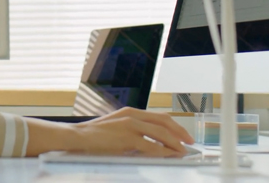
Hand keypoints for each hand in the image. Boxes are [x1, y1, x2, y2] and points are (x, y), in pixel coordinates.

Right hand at [73, 107, 193, 156]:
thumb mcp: (116, 127)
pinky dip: (163, 151)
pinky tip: (169, 156)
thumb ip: (132, 131)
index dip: (174, 125)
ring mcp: (130, 125)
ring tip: (182, 152)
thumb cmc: (95, 135)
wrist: (79, 136)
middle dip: (180, 132)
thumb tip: (151, 142)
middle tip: (190, 142)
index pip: (159, 116)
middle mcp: (132, 115)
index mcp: (130, 112)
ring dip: (174, 143)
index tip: (183, 135)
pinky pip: (151, 146)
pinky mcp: (127, 138)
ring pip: (160, 133)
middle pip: (164, 121)